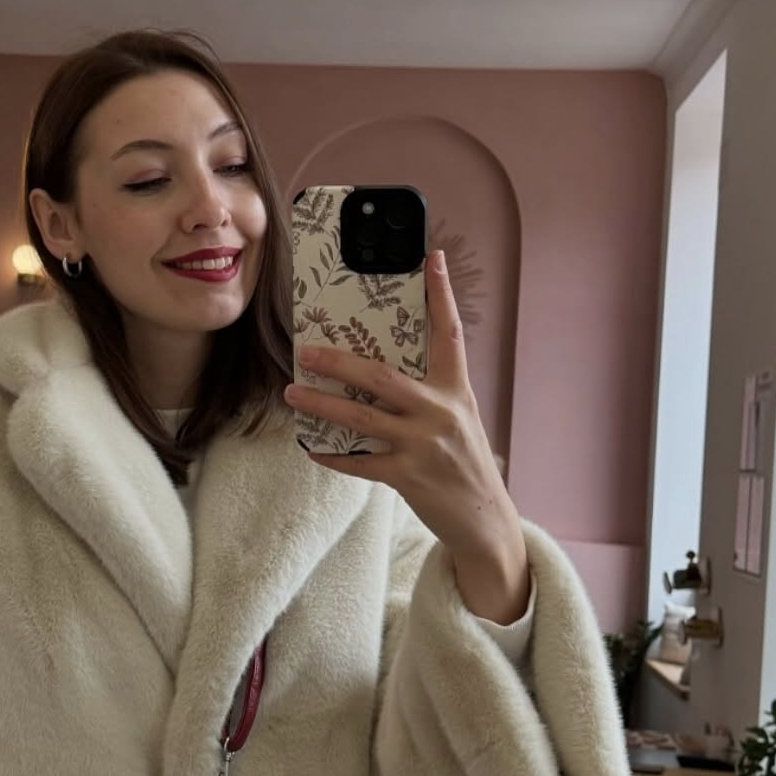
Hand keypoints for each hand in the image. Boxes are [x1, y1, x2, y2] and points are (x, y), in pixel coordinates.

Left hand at [284, 250, 525, 574]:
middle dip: (339, 361)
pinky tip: (311, 447)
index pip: (449, 333)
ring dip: (321, 404)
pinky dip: (333, 455)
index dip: (441, 293)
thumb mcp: (458, 419)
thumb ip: (429, 394)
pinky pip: (360, 462)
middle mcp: (441, 412)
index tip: (432, 256)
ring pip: (362, 418)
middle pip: (382, 376)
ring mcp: (424, 445)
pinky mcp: (408, 477)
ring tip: (291, 394)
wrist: (484, 519)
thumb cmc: (464, 463)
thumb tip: (379, 373)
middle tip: (306, 349)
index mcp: (456, 390)